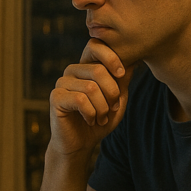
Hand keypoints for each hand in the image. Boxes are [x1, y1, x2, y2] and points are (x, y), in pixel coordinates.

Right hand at [48, 39, 134, 155]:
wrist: (81, 144)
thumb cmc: (99, 120)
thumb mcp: (117, 98)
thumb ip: (123, 78)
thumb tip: (134, 58)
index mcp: (86, 66)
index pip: (95, 46)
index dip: (112, 58)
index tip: (122, 75)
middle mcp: (72, 70)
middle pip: (98, 70)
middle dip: (112, 93)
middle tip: (112, 109)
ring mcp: (62, 82)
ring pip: (91, 87)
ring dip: (102, 107)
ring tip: (101, 118)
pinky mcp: (56, 97)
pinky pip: (80, 100)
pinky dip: (91, 113)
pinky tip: (90, 120)